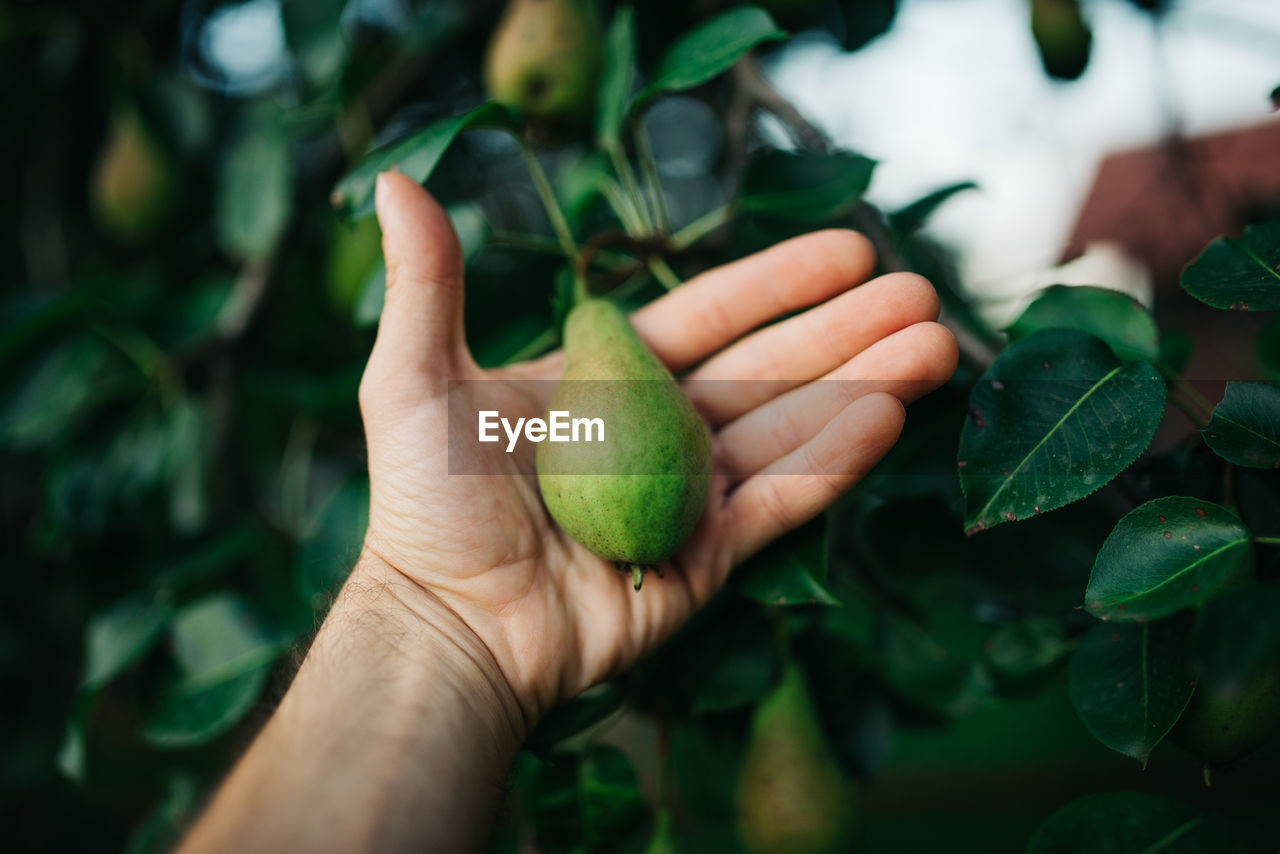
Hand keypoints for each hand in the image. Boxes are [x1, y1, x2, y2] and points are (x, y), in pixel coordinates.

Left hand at [357, 171, 957, 731]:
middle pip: (767, 369)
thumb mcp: (417, 380)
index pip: (707, 320)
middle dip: (846, 329)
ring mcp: (687, 499)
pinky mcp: (706, 561)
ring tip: (935, 345)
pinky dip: (834, 462)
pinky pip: (781, 503)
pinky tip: (890, 417)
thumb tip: (396, 179)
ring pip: (790, 429)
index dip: (777, 283)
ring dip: (863, 385)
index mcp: (604, 384)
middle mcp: (655, 435)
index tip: (848, 247)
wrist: (449, 629)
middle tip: (921, 291)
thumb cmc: (426, 506)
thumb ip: (427, 283)